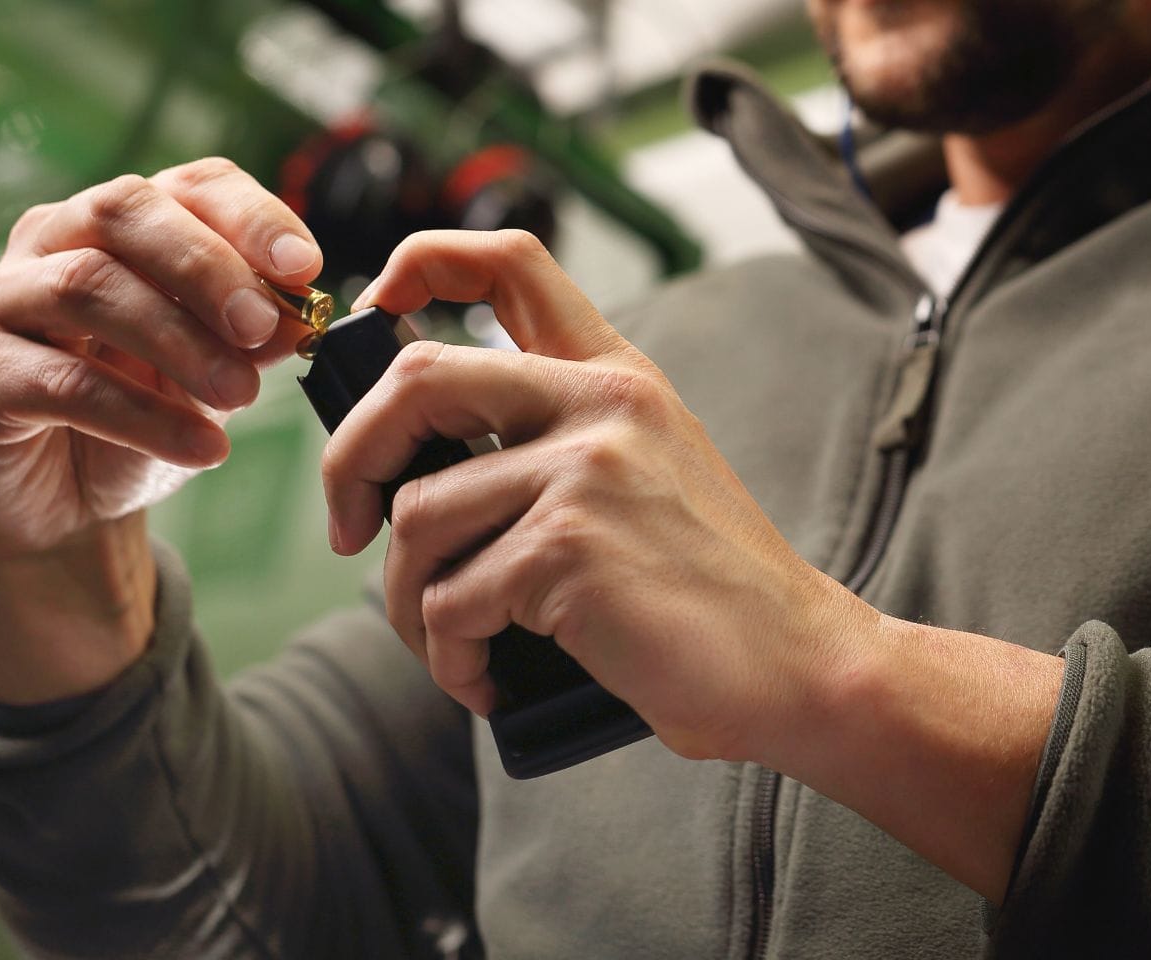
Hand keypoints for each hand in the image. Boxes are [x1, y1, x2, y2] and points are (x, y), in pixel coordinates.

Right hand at [0, 158, 320, 701]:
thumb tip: (305, 313)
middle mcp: (52, 241)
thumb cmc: (135, 422)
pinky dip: (144, 415)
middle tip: (264, 327)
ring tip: (242, 396)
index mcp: (120, 225)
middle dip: (205, 266)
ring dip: (179, 342)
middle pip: (124, 212)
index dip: (251, 215)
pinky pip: (64, 382)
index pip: (188, 185)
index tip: (306, 267)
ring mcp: (3, 302)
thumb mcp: (211, 378)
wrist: (56, 508)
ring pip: (89, 289)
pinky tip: (204, 448)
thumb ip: (252, 341)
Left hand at [323, 230, 871, 762]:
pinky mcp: (568, 548)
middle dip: (351, 460)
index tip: (378, 308)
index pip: (510, 261)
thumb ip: (554, 446)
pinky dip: (449, 655)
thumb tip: (414, 474)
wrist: (800, 664)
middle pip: (416, 382)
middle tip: (349, 526)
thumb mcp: (647, 475)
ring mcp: (585, 471)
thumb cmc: (709, 588)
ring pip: (418, 518)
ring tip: (451, 646)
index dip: (422, 260)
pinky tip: (485, 679)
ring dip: (408, 601)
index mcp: (615, 376)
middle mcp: (599, 405)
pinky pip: (450, 600)